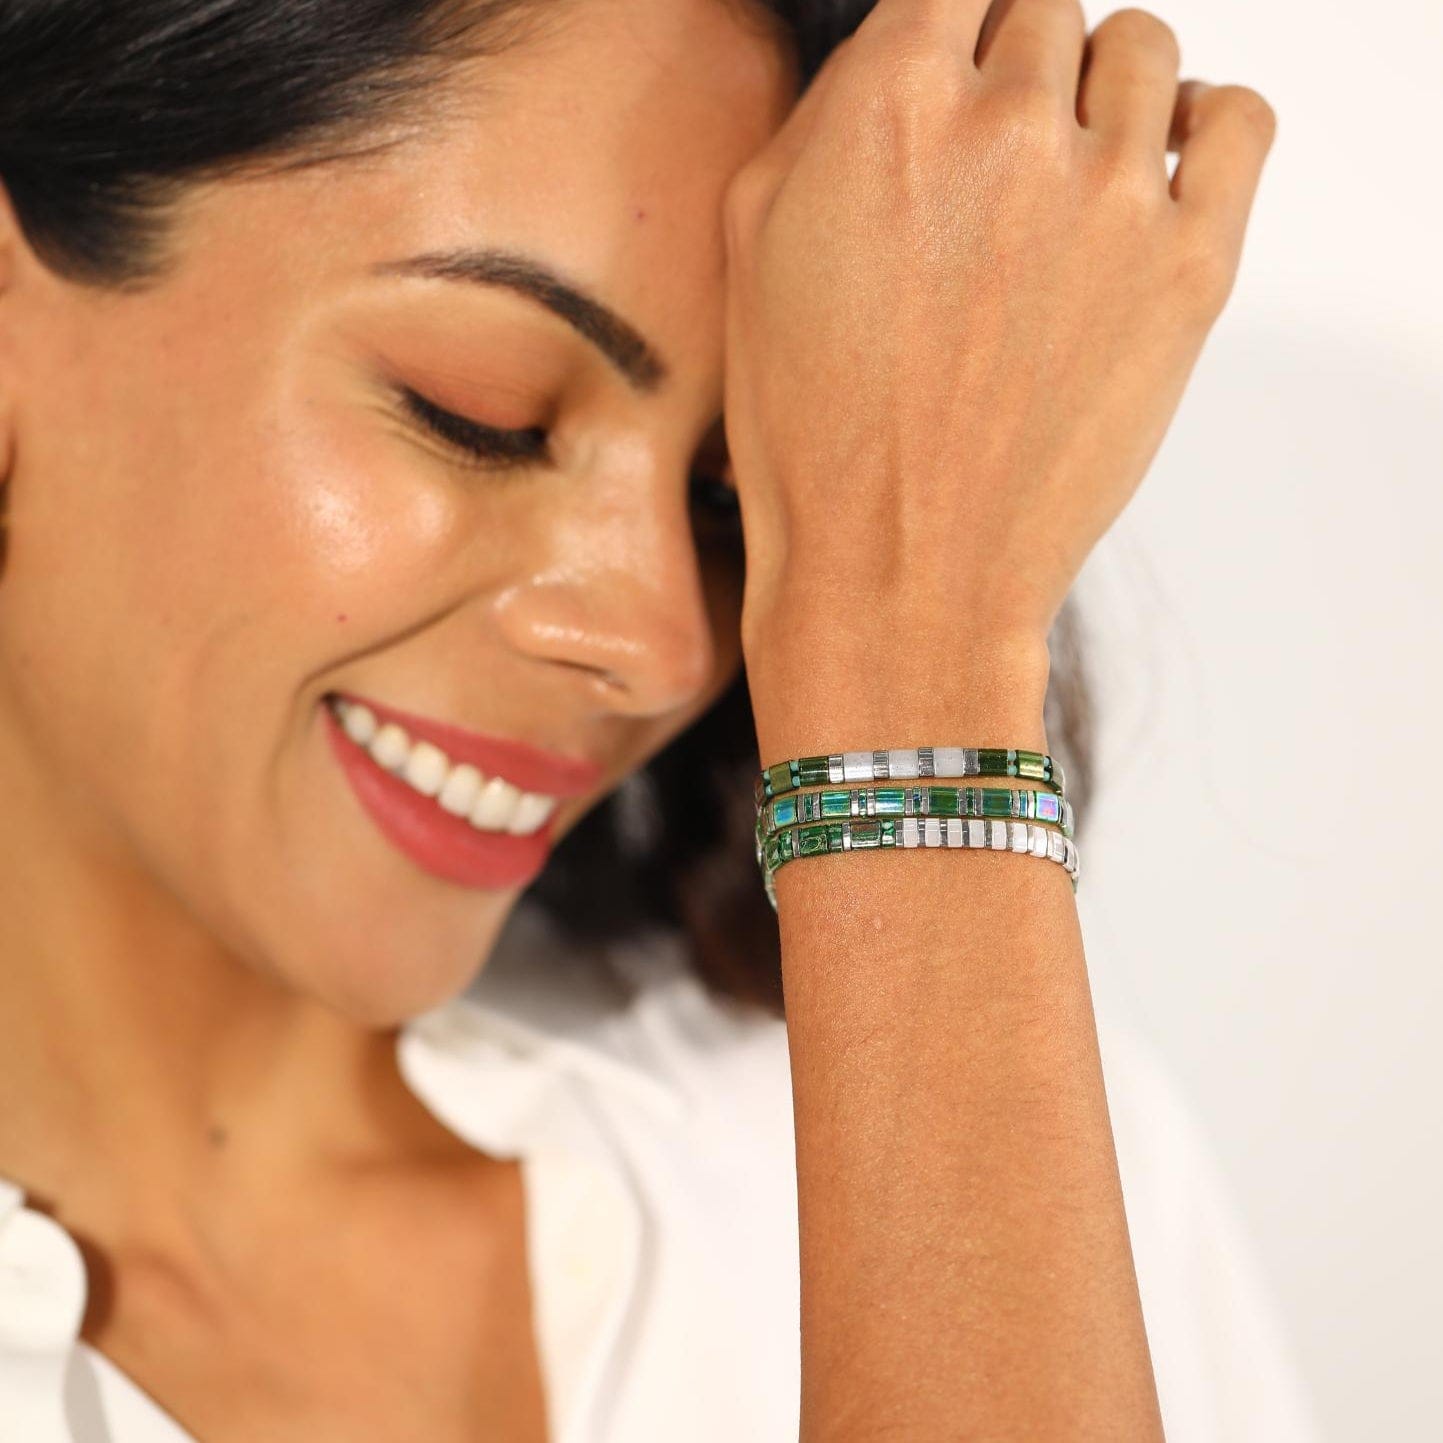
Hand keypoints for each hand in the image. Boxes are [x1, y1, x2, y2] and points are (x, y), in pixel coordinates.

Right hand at [722, 0, 1275, 697]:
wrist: (899, 571)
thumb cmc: (815, 433)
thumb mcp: (753, 245)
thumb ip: (830, 114)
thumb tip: (899, 50)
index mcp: (892, 102)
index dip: (949, 33)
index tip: (951, 76)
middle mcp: (1010, 126)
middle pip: (1047, 12)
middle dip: (1014, 76)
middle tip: (991, 168)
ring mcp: (1113, 194)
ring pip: (1142, 51)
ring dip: (1102, 94)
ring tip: (1068, 177)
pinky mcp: (1191, 266)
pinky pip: (1239, 120)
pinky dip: (1205, 124)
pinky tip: (1161, 168)